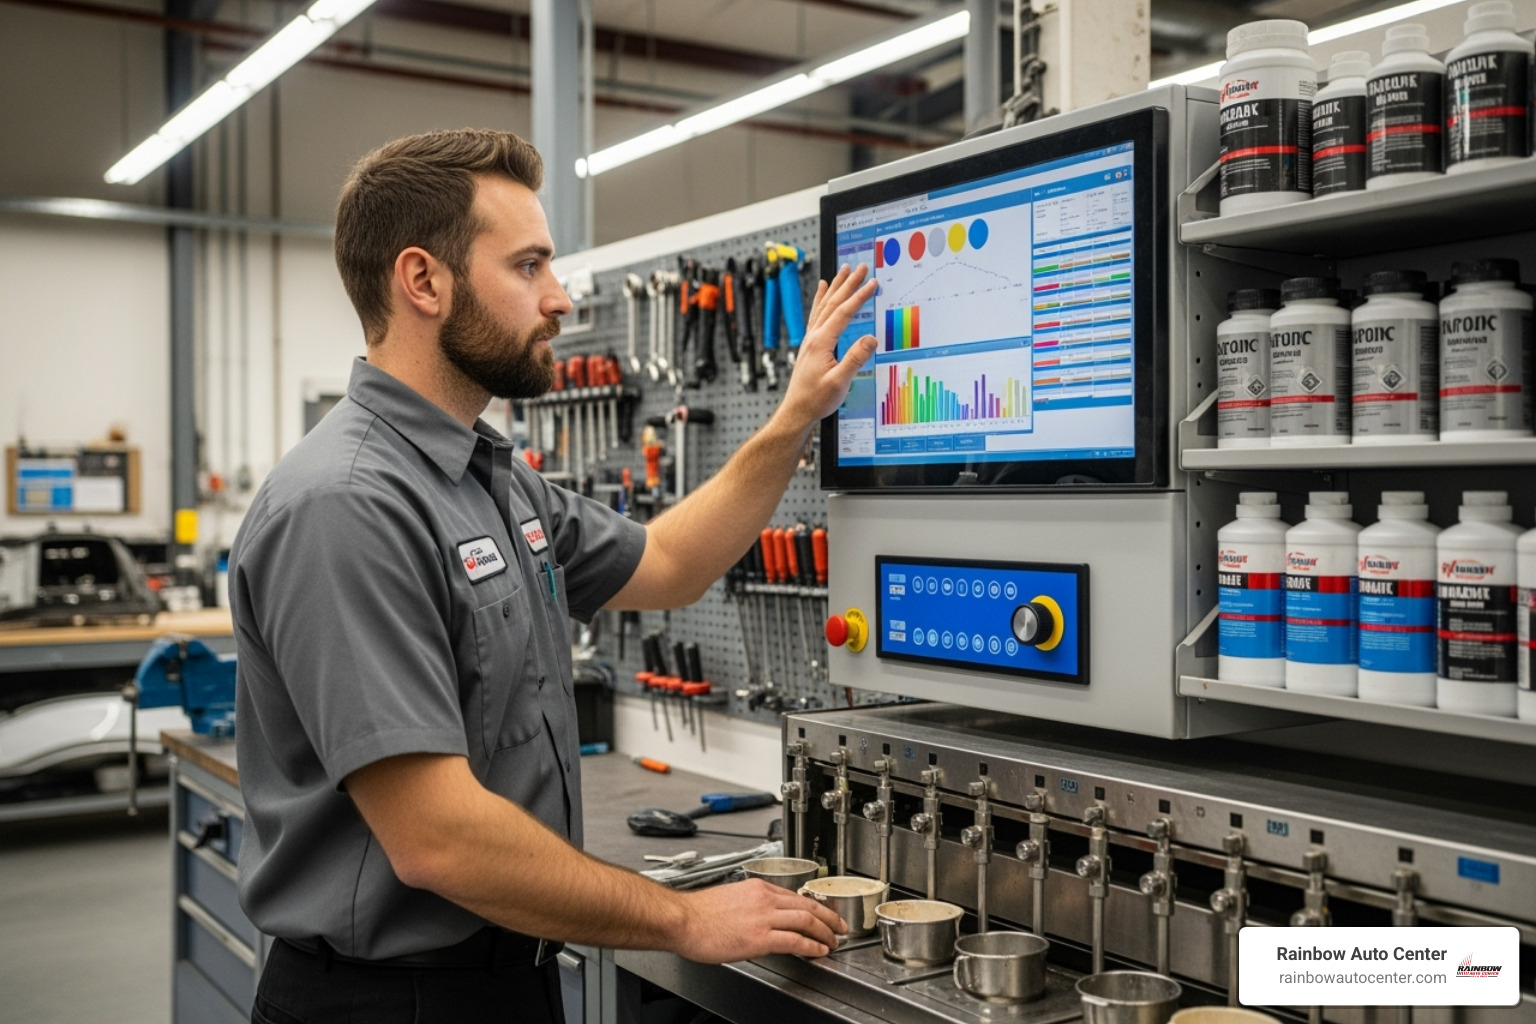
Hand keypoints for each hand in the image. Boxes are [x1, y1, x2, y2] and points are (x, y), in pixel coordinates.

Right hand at [670, 879, 847, 962]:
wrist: (681, 920)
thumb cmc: (696, 914)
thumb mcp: (729, 899)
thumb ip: (748, 906)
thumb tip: (757, 919)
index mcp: (757, 888)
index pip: (794, 895)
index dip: (813, 907)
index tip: (822, 914)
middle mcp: (764, 898)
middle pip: (807, 905)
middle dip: (828, 917)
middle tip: (840, 926)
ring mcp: (763, 917)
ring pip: (806, 920)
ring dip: (824, 932)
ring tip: (833, 941)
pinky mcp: (759, 937)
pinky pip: (794, 940)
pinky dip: (811, 946)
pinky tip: (818, 952)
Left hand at [778, 263, 878, 429]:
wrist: (797, 410)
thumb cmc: (817, 400)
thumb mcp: (840, 382)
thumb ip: (855, 359)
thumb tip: (871, 338)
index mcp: (821, 342)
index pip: (844, 312)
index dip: (859, 296)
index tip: (873, 283)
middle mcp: (814, 336)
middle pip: (833, 302)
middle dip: (849, 283)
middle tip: (862, 267)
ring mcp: (810, 339)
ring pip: (824, 305)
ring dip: (835, 286)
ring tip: (844, 270)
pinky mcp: (810, 344)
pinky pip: (816, 313)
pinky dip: (820, 298)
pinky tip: (822, 289)